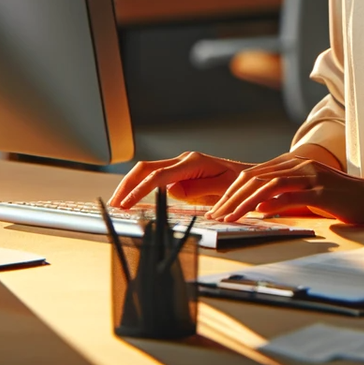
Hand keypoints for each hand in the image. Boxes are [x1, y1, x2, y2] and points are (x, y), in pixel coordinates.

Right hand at [107, 152, 251, 208]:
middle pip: (146, 168)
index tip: (126, 204)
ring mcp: (181, 164)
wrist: (250, 177)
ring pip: (147, 170)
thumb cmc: (239, 184)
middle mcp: (184, 159)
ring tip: (117, 203)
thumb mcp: (222, 188)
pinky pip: (155, 176)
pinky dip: (140, 185)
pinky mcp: (180, 171)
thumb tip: (173, 189)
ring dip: (131, 185)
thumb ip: (197, 188)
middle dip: (127, 185)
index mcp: (193, 162)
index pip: (159, 177)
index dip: (140, 191)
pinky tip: (132, 197)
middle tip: (114, 205)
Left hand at [206, 152, 363, 224]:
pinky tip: (259, 213)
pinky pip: (292, 196)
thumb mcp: (307, 195)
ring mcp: (311, 177)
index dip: (232, 191)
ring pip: (269, 185)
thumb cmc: (339, 199)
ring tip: (230, 218)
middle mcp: (300, 166)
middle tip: (215, 215)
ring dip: (245, 202)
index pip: (255, 174)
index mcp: (295, 165)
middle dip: (231, 197)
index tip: (218, 208)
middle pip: (257, 177)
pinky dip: (273, 203)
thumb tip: (258, 205)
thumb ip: (285, 196)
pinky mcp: (321, 192)